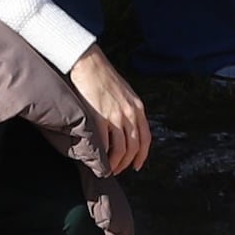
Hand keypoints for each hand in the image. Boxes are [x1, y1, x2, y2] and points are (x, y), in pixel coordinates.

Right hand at [66, 47, 152, 175]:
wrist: (89, 64)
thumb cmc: (104, 76)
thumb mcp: (126, 92)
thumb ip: (129, 109)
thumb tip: (128, 127)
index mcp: (138, 108)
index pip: (146, 139)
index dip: (142, 156)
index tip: (137, 165)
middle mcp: (130, 114)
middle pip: (133, 148)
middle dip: (127, 163)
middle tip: (118, 170)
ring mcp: (115, 117)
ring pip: (121, 150)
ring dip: (115, 164)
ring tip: (108, 169)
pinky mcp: (99, 118)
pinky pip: (104, 144)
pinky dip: (102, 157)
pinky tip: (98, 160)